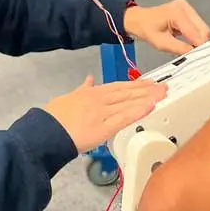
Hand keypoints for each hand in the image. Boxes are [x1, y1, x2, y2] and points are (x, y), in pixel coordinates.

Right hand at [44, 76, 166, 151]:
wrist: (46, 131)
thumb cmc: (54, 117)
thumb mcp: (68, 97)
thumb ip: (82, 88)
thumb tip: (88, 79)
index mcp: (91, 93)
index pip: (118, 86)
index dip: (135, 84)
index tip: (148, 82)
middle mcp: (99, 100)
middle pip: (127, 93)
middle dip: (146, 90)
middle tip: (163, 87)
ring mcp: (103, 113)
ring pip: (129, 103)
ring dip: (147, 98)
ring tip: (162, 94)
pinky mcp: (103, 128)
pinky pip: (124, 118)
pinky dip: (138, 111)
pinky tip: (150, 107)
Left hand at [124, 0, 209, 54]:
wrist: (139, 19)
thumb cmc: (147, 30)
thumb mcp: (162, 43)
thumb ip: (180, 48)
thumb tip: (196, 53)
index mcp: (177, 13)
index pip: (195, 33)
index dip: (199, 47)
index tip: (201, 58)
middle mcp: (184, 7)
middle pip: (203, 30)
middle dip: (200, 43)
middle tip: (194, 54)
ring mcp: (187, 7)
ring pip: (203, 28)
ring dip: (198, 39)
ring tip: (187, 46)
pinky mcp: (189, 10)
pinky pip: (198, 26)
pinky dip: (195, 35)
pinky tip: (187, 39)